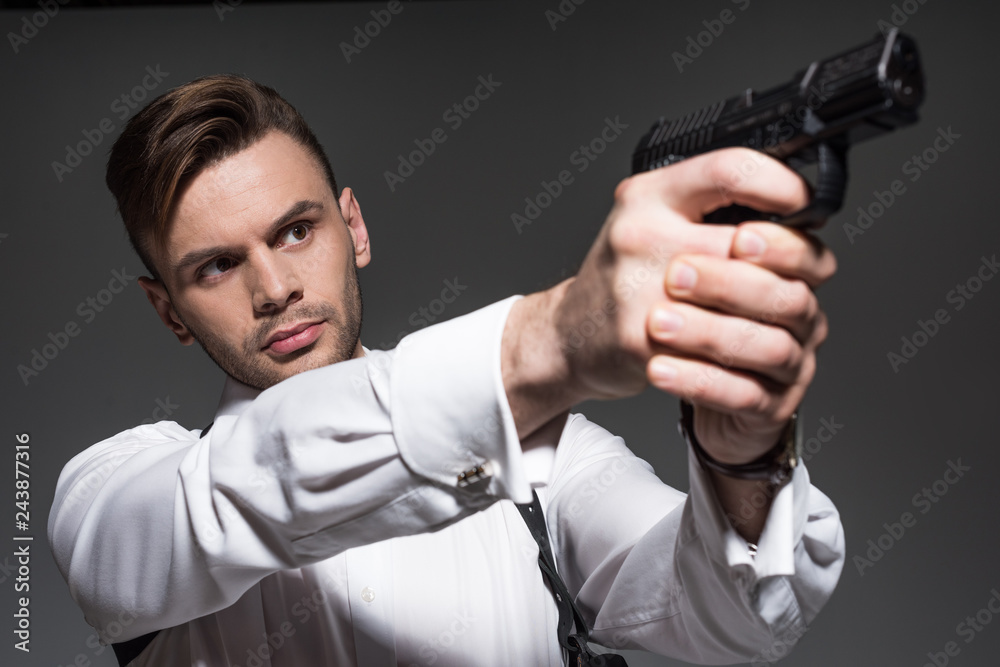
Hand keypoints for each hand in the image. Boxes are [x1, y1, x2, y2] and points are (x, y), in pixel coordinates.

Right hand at [503, 148, 834, 447]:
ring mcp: (640, 289)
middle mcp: (640, 235)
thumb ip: (708, 207)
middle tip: (802, 273)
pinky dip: (748, 348)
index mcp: (647, 197)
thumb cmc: (621, 276)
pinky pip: (722, 344)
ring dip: (778, 309)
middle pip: (750, 241)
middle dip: (792, 262)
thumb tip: (794, 211)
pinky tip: (751, 345)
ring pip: (746, 297)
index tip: (799, 203)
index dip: (779, 184)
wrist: (567, 333)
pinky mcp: (644, 339)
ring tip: (780, 312)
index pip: (729, 170)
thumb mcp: (652, 220)